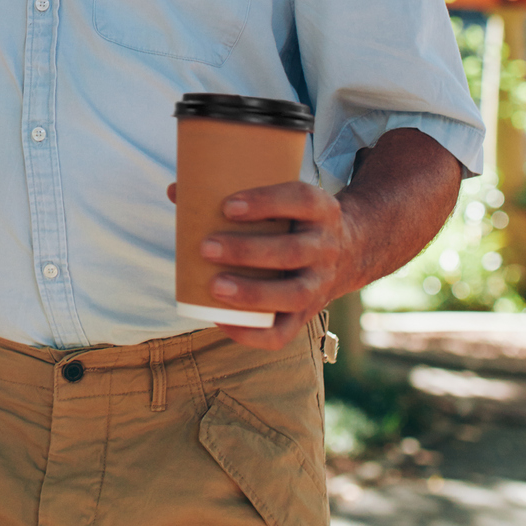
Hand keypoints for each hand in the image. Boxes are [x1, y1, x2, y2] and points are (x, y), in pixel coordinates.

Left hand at [165, 179, 356, 351]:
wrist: (349, 252)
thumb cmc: (296, 221)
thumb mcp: (285, 201)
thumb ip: (235, 195)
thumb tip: (175, 192)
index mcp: (321, 210)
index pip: (302, 200)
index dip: (266, 202)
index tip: (227, 206)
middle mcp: (326, 248)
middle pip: (292, 251)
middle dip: (247, 251)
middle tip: (206, 247)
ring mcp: (320, 284)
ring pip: (293, 294)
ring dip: (252, 293)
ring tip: (214, 287)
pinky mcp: (308, 314)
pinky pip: (286, 333)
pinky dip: (253, 334)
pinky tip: (221, 321)